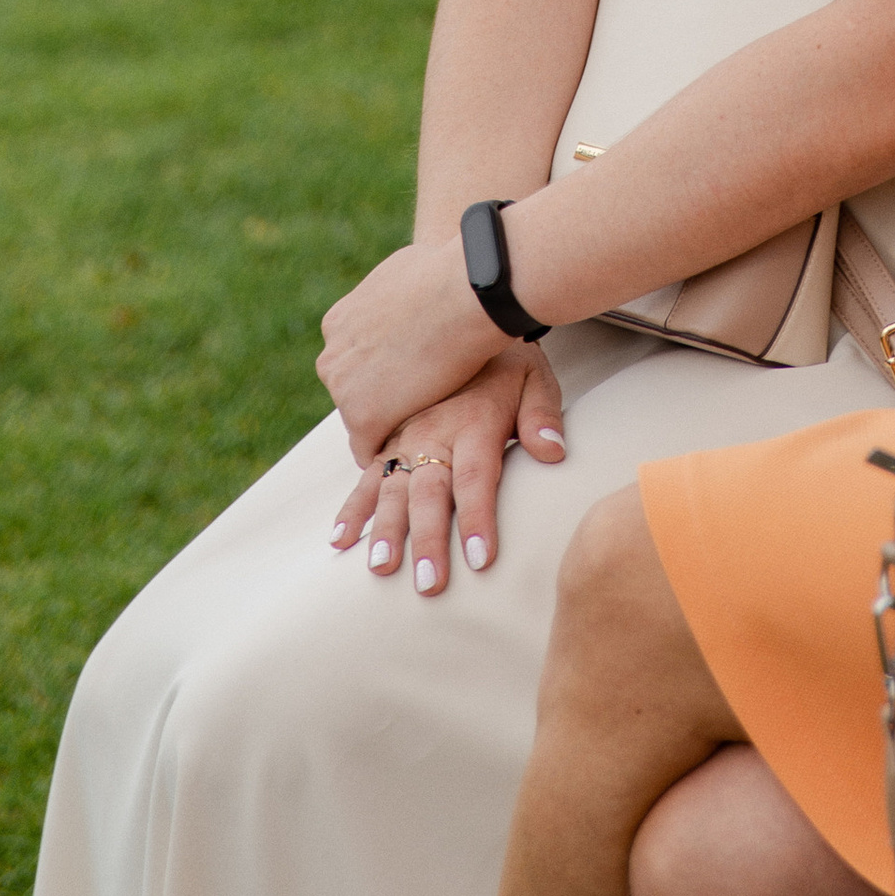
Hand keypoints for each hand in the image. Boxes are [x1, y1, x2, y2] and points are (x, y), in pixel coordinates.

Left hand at [317, 238, 505, 464]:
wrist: (463, 295)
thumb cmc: (447, 276)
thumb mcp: (402, 273)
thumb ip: (390, 296)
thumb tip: (406, 291)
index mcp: (338, 323)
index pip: (352, 363)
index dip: (382, 373)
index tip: (407, 378)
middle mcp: (332, 356)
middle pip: (352, 393)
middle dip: (382, 399)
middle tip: (421, 404)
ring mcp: (343, 389)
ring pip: (362, 421)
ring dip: (389, 424)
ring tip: (424, 426)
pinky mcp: (362, 418)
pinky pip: (370, 448)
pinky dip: (391, 450)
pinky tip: (417, 447)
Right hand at [328, 346, 567, 592]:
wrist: (462, 310)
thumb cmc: (505, 357)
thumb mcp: (534, 376)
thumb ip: (542, 415)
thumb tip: (554, 452)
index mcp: (474, 422)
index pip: (477, 477)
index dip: (479, 518)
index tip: (482, 559)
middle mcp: (435, 431)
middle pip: (431, 492)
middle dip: (429, 540)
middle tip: (429, 584)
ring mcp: (406, 435)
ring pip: (393, 487)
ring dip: (385, 529)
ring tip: (380, 567)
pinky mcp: (388, 435)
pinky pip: (367, 473)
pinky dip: (353, 506)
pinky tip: (341, 539)